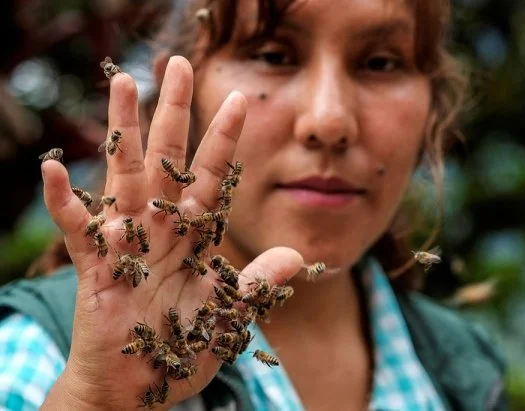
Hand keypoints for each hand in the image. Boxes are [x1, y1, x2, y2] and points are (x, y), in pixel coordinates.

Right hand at [40, 56, 302, 409]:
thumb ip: (255, 283)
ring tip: (123, 85)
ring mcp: (126, 242)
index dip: (224, 139)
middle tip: (176, 64)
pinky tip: (56, 171)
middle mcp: (160, 228)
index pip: (210, 176)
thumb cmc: (180, 349)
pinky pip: (77, 230)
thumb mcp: (228, 315)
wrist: (136, 387)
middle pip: (167, 159)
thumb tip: (293, 255)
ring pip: (125, 176)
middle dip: (173, 112)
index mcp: (192, 236)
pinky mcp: (95, 267)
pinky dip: (66, 204)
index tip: (241, 100)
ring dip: (123, 132)